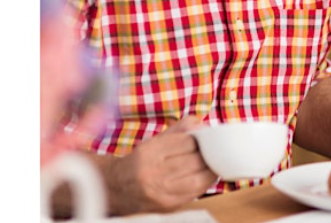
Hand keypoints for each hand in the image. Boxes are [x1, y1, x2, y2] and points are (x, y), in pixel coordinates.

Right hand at [101, 116, 216, 214]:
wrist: (117, 188)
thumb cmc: (141, 161)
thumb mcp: (155, 140)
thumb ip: (180, 129)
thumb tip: (203, 125)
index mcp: (150, 151)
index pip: (187, 142)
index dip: (201, 139)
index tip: (206, 138)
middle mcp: (153, 172)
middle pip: (194, 160)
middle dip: (208, 154)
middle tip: (214, 151)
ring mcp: (161, 191)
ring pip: (198, 178)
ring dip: (210, 170)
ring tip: (213, 163)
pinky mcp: (168, 204)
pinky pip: (195, 193)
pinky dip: (205, 183)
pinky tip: (206, 177)